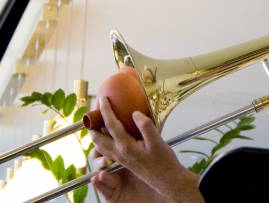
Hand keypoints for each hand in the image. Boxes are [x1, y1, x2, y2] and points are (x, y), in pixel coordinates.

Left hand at [89, 97, 203, 202]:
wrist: (166, 179)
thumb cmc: (163, 161)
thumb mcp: (157, 140)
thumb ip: (145, 125)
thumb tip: (134, 113)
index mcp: (125, 146)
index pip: (110, 125)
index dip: (105, 110)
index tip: (103, 99)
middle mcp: (119, 153)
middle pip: (97, 137)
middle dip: (93, 125)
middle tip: (96, 112)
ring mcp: (120, 158)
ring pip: (100, 145)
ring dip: (96, 134)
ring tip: (100, 123)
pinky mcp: (124, 161)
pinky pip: (107, 150)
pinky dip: (104, 141)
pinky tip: (113, 136)